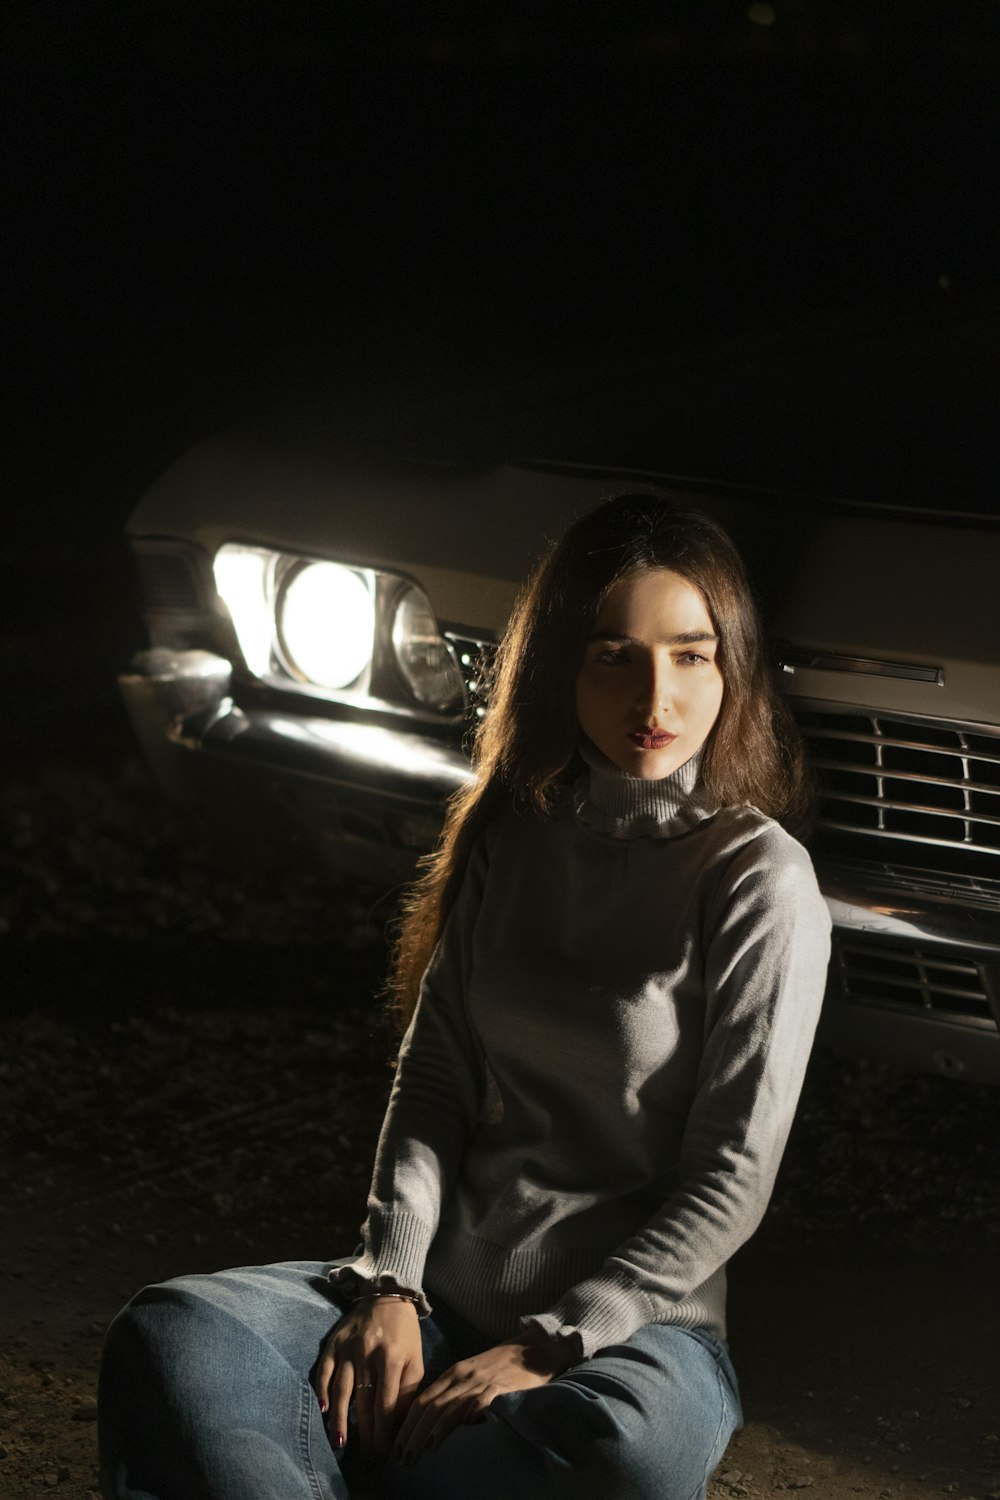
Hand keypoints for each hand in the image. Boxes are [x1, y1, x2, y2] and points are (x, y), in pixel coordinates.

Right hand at [313, 1297, 423, 1463]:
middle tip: (365, 1457)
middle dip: (365, 1433)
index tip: (383, 1453)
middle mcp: (368, 1354)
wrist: (386, 1295)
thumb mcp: (416, 1358)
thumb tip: (399, 1423)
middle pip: (364, 1401)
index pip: (386, 1404)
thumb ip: (409, 1389)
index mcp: (393, 1358)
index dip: (384, 1431)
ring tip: (339, 1443)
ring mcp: (349, 1348)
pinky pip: (324, 1369)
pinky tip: (323, 1410)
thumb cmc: (405, 1333)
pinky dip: (321, 1390)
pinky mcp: (334, 1342)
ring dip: (340, 1419)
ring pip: (342, 1389)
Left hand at [393, 1335, 573, 1464]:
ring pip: (448, 1408)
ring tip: (419, 1454)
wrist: (535, 1347)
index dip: (406, 1425)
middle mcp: (462, 1377)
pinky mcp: (500, 1388)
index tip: (396, 1447)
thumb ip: (454, 1393)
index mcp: (453, 1373)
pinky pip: (480, 1401)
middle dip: (412, 1434)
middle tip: (400, 1459)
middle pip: (429, 1407)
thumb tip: (431, 1423)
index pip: (422, 1400)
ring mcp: (480, 1382)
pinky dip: (467, 1416)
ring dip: (430, 1432)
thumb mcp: (472, 1376)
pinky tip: (459, 1430)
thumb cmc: (503, 1366)